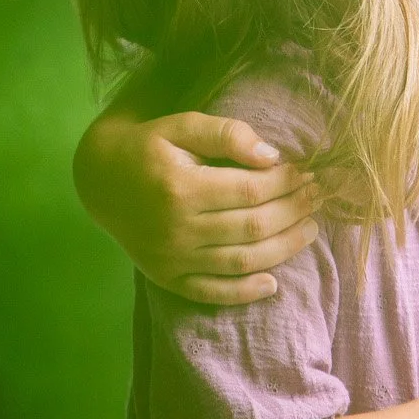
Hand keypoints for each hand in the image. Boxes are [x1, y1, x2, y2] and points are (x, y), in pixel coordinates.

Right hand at [73, 108, 322, 304]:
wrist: (100, 179)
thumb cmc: (149, 146)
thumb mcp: (181, 125)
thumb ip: (226, 134)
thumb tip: (272, 156)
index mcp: (180, 188)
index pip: (249, 191)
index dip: (285, 183)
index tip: (308, 173)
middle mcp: (176, 229)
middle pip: (251, 227)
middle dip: (293, 211)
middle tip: (318, 198)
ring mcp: (171, 259)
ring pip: (240, 262)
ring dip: (283, 249)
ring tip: (311, 230)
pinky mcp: (167, 278)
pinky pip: (211, 293)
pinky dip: (244, 293)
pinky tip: (274, 283)